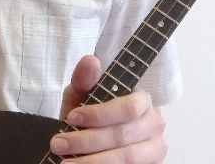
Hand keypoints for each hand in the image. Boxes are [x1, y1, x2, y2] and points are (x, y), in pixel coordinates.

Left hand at [51, 55, 166, 162]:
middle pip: (123, 135)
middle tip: (59, 144)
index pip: (128, 107)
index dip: (99, 114)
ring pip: (127, 158)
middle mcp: (154, 124)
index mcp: (142, 100)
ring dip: (93, 161)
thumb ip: (84, 80)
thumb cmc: (90, 115)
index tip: (71, 118)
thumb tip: (91, 61)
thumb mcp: (82, 96)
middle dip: (87, 141)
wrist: (92, 141)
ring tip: (66, 163)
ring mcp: (155, 149)